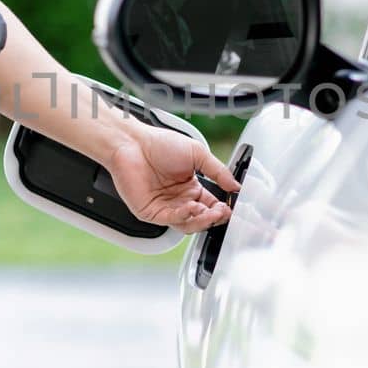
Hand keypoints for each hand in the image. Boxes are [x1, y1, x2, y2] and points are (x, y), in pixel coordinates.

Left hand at [106, 125, 241, 233]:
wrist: (133, 143)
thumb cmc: (159, 144)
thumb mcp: (198, 154)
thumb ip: (218, 171)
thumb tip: (235, 186)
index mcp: (191, 188)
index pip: (212, 206)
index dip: (224, 209)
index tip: (234, 207)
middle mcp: (179, 200)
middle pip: (202, 219)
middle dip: (216, 217)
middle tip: (225, 211)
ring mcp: (165, 208)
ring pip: (188, 225)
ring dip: (202, 220)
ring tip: (212, 212)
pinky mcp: (151, 213)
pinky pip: (171, 220)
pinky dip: (184, 216)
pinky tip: (191, 207)